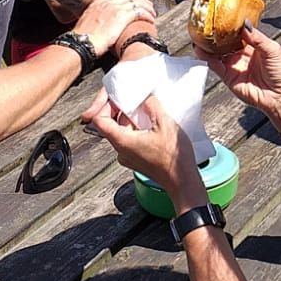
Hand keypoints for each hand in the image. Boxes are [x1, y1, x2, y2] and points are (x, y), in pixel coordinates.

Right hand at [73, 0, 154, 57]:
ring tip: (152, 13)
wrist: (80, 43)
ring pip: (136, 1)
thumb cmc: (81, 39)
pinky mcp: (121, 17)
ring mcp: (114, 9)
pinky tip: (150, 19)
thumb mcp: (85, 23)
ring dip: (147, 6)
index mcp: (97, 3)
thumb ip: (94, 19)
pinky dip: (147, 15)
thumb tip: (99, 24)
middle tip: (148, 3)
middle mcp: (106, 3)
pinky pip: (139, 12)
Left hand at [82, 90, 203, 203]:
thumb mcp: (165, 123)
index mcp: (122, 141)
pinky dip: (137, 131)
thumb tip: (146, 99)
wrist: (181, 180)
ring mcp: (128, 157)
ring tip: (148, 113)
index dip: (105, 106)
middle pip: (110, 125)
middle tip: (137, 102)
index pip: (99, 120)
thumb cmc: (173, 158)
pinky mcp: (136, 160)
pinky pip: (130, 141)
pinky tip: (152, 127)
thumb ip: (152, 106)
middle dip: (122, 111)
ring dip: (132, 120)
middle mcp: (121, 151)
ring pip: (121, 132)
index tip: (118, 99)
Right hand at [203, 23, 280, 130]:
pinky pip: (217, 67)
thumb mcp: (272, 50)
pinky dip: (209, 60)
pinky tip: (204, 53)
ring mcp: (236, 67)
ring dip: (209, 47)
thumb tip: (245, 24)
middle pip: (225, 43)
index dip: (230, 27)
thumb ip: (257, 37)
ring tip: (200, 38)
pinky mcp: (230, 79)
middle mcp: (243, 56)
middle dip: (216, 36)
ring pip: (218, 55)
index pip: (239, 34)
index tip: (222, 18)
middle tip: (206, 27)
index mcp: (255, 47)